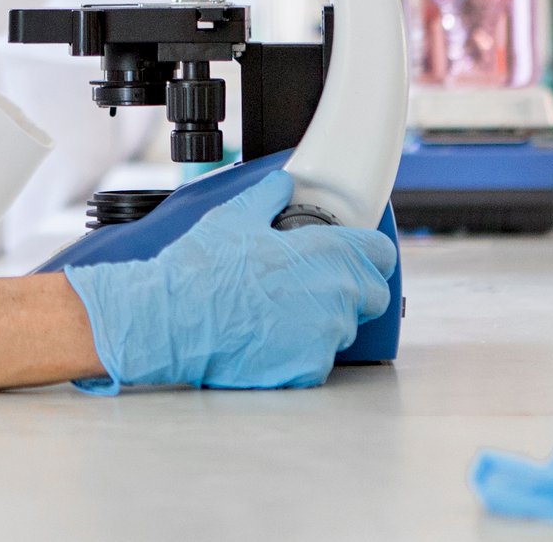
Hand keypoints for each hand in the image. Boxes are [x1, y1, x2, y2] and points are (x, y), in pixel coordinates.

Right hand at [62, 169, 393, 391]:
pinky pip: (320, 358)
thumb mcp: (234, 216)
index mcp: (325, 253)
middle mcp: (335, 295)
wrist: (171, 320)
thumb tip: (282, 183)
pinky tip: (271, 337)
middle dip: (350, 288)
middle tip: (312, 284)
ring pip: (344, 328)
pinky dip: (302, 351)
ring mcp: (325, 336)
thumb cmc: (201, 269)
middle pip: (372, 295)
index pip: (381, 254)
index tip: (358, 255)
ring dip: (323, 320)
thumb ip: (269, 196)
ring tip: (281, 312)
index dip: (369, 253)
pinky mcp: (308, 369)